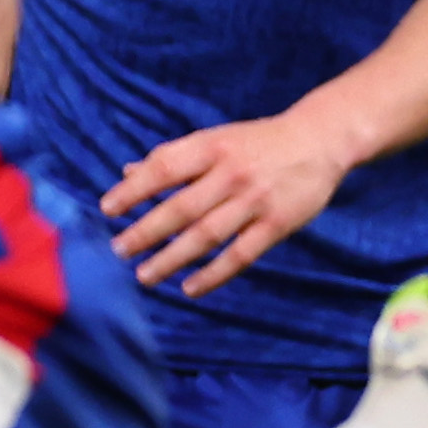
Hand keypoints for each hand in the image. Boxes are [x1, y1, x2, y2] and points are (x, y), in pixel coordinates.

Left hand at [103, 107, 351, 294]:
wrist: (320, 139)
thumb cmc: (257, 142)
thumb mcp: (215, 139)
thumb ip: (173, 157)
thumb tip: (126, 173)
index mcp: (212, 147)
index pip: (164, 168)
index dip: (134, 190)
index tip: (107, 209)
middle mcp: (231, 173)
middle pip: (181, 207)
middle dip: (146, 231)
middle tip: (118, 249)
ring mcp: (255, 200)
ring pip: (207, 235)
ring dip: (172, 258)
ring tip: (144, 275)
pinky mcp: (278, 224)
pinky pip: (240, 255)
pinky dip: (214, 274)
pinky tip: (189, 288)